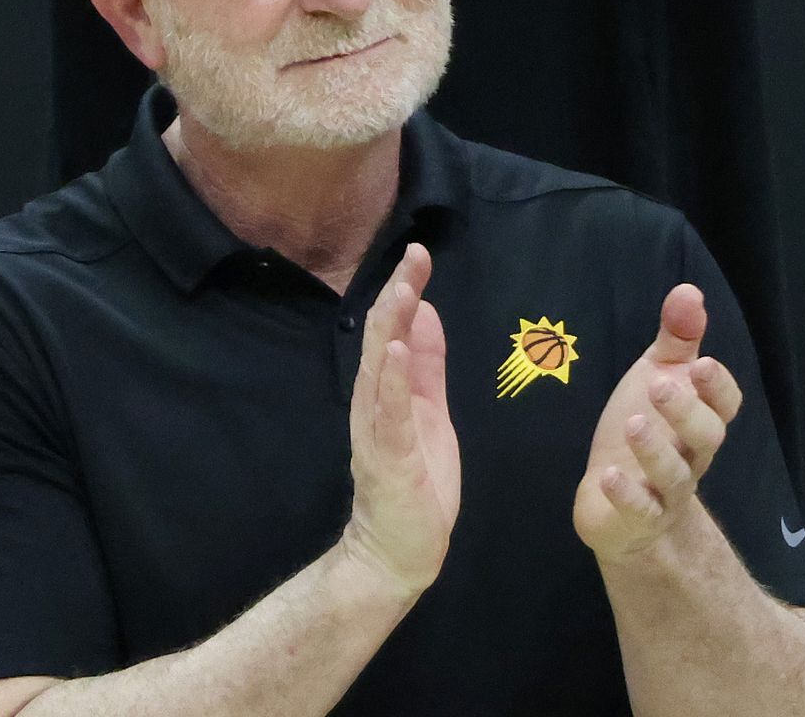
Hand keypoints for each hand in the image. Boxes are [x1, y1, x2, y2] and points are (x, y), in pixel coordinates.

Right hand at [341, 243, 460, 595]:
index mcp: (388, 394)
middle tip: (412, 257)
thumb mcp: (429, 412)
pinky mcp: (390, 461)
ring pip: (380, 374)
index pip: (393, 334)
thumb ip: (427, 366)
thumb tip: (426, 311)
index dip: (404, 293)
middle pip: (382, 343)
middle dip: (397, 298)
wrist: (399, 551)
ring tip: (402, 291)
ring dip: (391, 331)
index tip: (418, 254)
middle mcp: (375, 407)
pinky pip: (389, 417)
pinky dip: (392, 384)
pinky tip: (397, 354)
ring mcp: (379, 434)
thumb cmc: (416, 482)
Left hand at [574, 284, 742, 561]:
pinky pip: (641, 511)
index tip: (701, 363)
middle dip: (688, 410)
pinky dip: (626, 495)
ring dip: (656, 449)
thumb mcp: (657, 377)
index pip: (724, 405)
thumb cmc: (643, 431)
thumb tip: (688, 289)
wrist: (622, 509)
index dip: (717, 386)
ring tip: (634, 423)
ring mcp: (666, 492)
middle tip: (660, 384)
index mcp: (700, 419)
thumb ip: (677, 338)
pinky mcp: (639, 518)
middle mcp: (692, 456)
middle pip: (707, 437)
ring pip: (675, 475)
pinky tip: (607, 475)